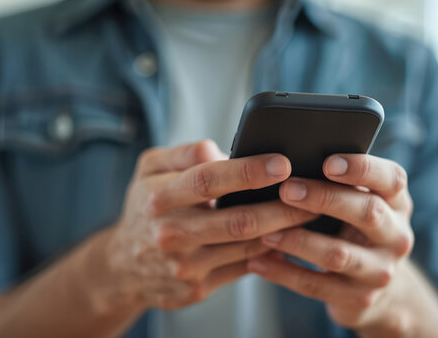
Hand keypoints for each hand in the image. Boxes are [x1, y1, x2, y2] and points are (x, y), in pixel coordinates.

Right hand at [83, 140, 316, 311]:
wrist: (122, 266)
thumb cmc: (146, 205)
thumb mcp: (150, 169)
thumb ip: (184, 153)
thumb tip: (219, 150)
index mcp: (158, 196)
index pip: (208, 180)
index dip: (248, 172)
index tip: (283, 163)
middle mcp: (170, 233)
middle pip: (237, 220)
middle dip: (282, 206)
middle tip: (314, 192)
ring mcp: (184, 266)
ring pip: (247, 246)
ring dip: (284, 231)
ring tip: (311, 212)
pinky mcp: (197, 288)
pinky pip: (244, 267)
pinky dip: (271, 252)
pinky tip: (291, 237)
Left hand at [247, 154, 415, 333]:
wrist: (373, 287)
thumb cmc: (353, 229)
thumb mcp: (358, 203)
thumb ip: (339, 183)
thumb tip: (285, 162)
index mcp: (398, 203)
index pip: (392, 179)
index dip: (363, 168)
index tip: (328, 161)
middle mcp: (397, 236)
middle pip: (368, 212)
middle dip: (325, 199)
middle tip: (287, 189)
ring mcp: (381, 271)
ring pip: (339, 254)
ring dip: (299, 241)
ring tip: (266, 232)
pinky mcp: (360, 298)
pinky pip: (317, 285)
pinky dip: (284, 273)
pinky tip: (258, 262)